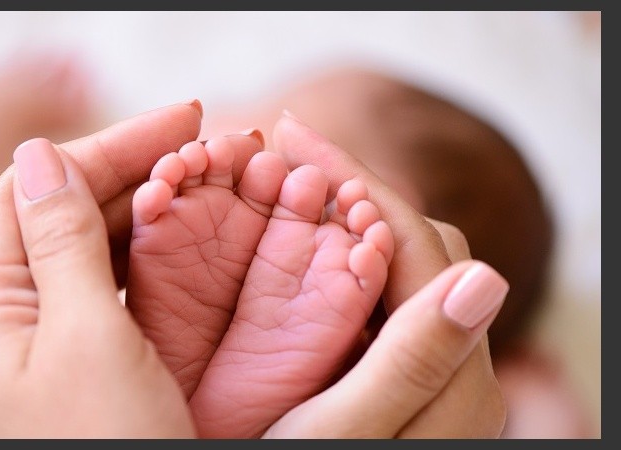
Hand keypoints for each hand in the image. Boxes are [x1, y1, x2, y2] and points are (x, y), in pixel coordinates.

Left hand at [0, 102, 206, 436]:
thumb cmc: (108, 448)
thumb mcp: (86, 338)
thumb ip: (60, 242)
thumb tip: (38, 154)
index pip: (35, 188)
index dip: (107, 145)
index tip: (181, 120)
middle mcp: (5, 313)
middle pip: (63, 210)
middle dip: (132, 166)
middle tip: (206, 140)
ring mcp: (42, 336)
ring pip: (88, 243)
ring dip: (143, 204)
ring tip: (205, 176)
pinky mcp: (79, 357)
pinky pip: (107, 284)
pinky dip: (146, 250)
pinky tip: (184, 232)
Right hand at [265, 113, 507, 437]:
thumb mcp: (344, 431)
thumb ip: (415, 361)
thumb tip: (488, 275)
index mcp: (454, 378)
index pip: (414, 243)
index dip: (353, 179)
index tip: (290, 133)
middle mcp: (454, 363)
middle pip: (412, 243)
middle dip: (348, 188)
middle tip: (279, 156)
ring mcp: (425, 363)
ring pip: (394, 262)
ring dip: (342, 216)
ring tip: (283, 185)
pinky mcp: (395, 367)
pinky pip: (377, 292)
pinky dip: (338, 255)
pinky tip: (296, 242)